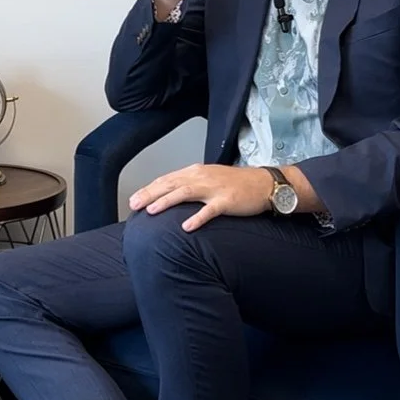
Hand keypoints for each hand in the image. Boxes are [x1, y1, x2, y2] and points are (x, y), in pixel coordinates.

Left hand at [129, 163, 271, 231]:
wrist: (264, 184)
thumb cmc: (236, 184)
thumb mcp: (209, 179)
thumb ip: (190, 185)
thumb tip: (169, 195)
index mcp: (196, 172)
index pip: (167, 179)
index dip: (149, 189)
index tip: (134, 199)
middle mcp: (202, 177)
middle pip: (171, 184)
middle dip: (150, 194)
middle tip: (134, 205)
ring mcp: (214, 188)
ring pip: (185, 193)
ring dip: (166, 202)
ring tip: (151, 211)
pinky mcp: (227, 201)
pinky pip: (210, 210)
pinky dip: (197, 218)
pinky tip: (186, 227)